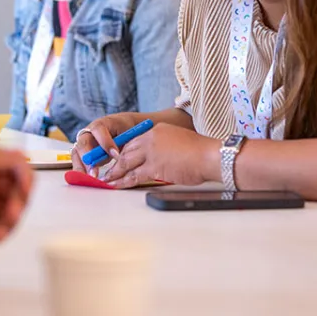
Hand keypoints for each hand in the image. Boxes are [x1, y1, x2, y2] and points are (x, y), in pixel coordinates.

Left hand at [0, 146, 33, 254]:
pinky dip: (3, 230)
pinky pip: (1, 223)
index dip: (24, 175)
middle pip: (17, 185)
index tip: (22, 193)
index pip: (13, 162)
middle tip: (9, 217)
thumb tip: (20, 155)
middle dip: (19, 201)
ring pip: (12, 206)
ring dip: (11, 220)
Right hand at [71, 113, 144, 176]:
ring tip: (88, 179)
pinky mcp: (82, 154)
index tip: (116, 155)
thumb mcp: (127, 134)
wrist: (122, 130)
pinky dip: (81, 171)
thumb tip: (120, 157)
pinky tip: (86, 180)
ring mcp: (83, 143)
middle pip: (83, 143)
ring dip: (81, 167)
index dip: (106, 143)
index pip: (98, 129)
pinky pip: (78, 162)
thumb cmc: (125, 131)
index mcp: (101, 124)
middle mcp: (89, 132)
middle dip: (88, 158)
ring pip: (77, 154)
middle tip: (94, 172)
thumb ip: (123, 142)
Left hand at [102, 123, 218, 188]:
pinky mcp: (154, 166)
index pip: (134, 140)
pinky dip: (122, 181)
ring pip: (126, 162)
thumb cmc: (200, 152)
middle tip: (107, 169)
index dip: (124, 151)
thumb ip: (165, 147)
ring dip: (115, 172)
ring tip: (107, 179)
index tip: (118, 158)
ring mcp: (151, 152)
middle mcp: (151, 138)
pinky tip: (116, 185)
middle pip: (127, 150)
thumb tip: (159, 159)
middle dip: (116, 162)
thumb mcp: (178, 142)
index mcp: (157, 130)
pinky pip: (133, 175)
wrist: (209, 156)